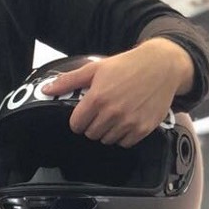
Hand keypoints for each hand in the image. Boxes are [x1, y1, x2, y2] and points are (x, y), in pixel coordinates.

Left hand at [41, 38, 192, 147]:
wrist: (161, 66)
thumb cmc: (127, 66)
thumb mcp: (95, 68)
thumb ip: (69, 81)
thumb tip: (47, 90)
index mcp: (97, 98)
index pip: (76, 124)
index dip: (78, 120)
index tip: (84, 114)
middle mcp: (112, 112)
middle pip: (91, 134)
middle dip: (92, 124)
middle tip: (101, 112)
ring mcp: (129, 122)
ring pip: (107, 140)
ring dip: (107, 131)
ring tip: (114, 114)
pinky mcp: (143, 129)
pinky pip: (125, 143)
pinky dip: (123, 136)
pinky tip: (126, 120)